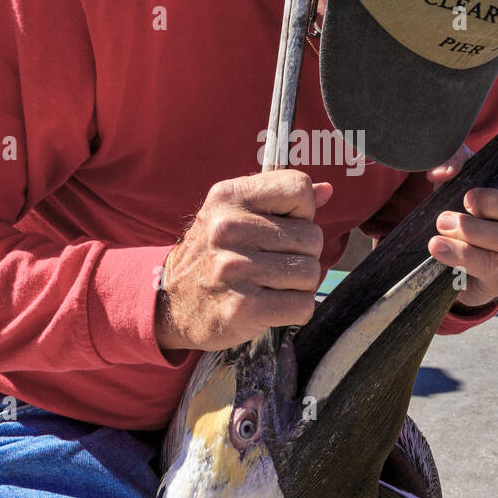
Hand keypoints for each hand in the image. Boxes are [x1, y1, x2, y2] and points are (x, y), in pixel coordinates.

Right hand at [156, 172, 332, 351]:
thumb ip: (281, 198)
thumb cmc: (213, 254)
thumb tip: (328, 190)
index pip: (299, 189)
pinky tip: (271, 304)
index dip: (301, 212)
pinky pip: (303, 305)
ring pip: (311, 272)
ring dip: (298, 284)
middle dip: (302, 254)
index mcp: (229, 196)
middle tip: (272, 263)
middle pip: (312, 236)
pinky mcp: (242, 308)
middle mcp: (228, 228)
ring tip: (270, 284)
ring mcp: (234, 269)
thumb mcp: (235, 213)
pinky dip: (295, 309)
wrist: (170, 301)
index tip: (281, 226)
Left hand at [425, 149, 497, 308]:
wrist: (441, 254)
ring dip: (476, 229)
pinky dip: (461, 253)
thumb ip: (452, 161)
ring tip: (444, 222)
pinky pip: (489, 265)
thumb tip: (446, 170)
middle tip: (468, 199)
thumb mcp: (455, 177)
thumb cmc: (458, 206)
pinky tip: (437, 245)